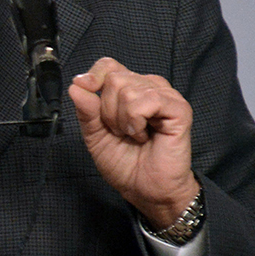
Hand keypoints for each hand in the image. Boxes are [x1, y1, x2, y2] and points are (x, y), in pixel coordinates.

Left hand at [68, 57, 200, 230]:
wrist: (145, 189)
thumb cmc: (125, 164)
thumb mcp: (95, 135)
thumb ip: (86, 111)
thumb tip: (76, 86)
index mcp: (129, 90)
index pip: (109, 65)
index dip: (94, 76)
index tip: (86, 91)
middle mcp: (148, 88)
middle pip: (114, 78)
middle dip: (107, 110)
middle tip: (121, 131)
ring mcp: (165, 96)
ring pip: (127, 89)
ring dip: (122, 119)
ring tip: (134, 135)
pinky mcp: (178, 109)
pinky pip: (147, 100)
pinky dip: (137, 121)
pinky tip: (144, 135)